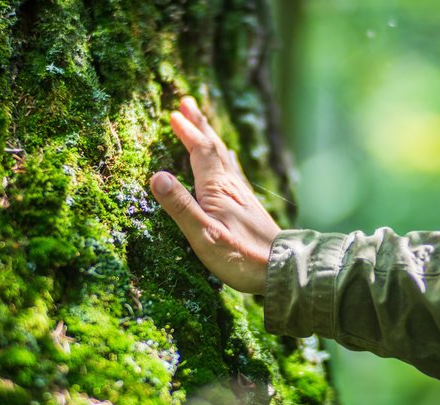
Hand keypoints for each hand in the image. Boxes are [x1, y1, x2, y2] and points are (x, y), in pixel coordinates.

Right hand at [150, 97, 280, 293]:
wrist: (282, 268)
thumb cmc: (240, 256)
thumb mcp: (204, 235)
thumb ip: (181, 207)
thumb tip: (157, 176)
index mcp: (218, 189)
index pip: (200, 152)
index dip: (188, 132)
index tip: (174, 114)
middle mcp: (232, 185)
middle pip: (214, 147)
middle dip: (200, 125)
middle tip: (187, 102)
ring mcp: (242, 195)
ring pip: (224, 157)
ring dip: (211, 138)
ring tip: (204, 124)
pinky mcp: (249, 205)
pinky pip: (233, 171)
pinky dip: (225, 158)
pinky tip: (229, 159)